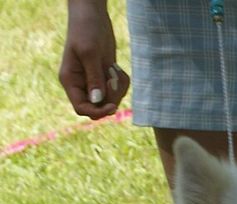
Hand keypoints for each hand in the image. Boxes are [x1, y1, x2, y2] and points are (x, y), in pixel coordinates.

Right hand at [59, 0, 129, 118]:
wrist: (93, 15)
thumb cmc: (86, 29)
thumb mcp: (90, 53)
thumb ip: (94, 79)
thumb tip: (97, 101)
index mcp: (70, 81)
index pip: (81, 108)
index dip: (97, 112)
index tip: (112, 106)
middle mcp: (81, 84)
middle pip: (99, 108)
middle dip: (111, 98)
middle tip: (114, 80)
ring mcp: (94, 82)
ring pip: (111, 101)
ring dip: (118, 89)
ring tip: (114, 69)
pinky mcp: (106, 78)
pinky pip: (118, 91)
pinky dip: (122, 82)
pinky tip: (116, 67)